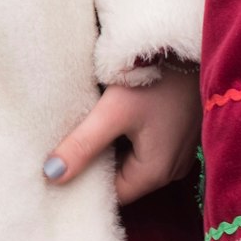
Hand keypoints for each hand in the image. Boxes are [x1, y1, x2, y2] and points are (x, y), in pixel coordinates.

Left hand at [47, 62, 202, 204]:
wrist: (188, 46)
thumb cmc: (155, 78)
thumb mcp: (113, 112)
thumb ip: (82, 145)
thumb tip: (51, 176)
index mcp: (157, 173)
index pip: (113, 195)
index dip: (85, 184)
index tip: (60, 171)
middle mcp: (172, 169)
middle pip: (123, 178)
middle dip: (97, 164)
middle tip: (67, 147)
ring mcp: (180, 151)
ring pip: (134, 160)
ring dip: (112, 148)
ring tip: (87, 130)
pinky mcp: (180, 133)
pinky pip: (147, 145)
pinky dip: (128, 136)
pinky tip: (113, 118)